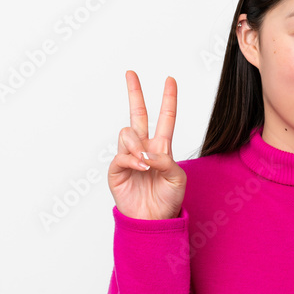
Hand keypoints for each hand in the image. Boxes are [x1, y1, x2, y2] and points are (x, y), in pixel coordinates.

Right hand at [107, 71, 186, 220]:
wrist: (154, 220)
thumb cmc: (168, 199)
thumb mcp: (177, 178)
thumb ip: (167, 160)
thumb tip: (149, 151)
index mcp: (161, 147)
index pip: (165, 118)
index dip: (168, 99)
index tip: (170, 80)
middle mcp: (143, 148)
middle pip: (137, 114)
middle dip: (134, 93)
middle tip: (131, 73)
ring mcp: (128, 157)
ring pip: (127, 133)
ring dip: (137, 144)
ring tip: (146, 162)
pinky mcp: (117, 170)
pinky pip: (121, 155)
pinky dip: (132, 159)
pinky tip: (141, 166)